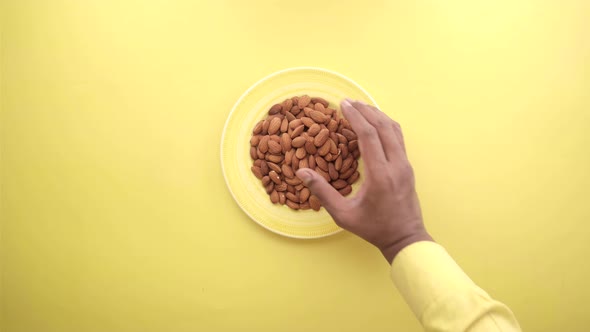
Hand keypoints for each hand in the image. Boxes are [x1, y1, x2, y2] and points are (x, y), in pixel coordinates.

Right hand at [296, 99, 432, 262]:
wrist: (405, 238)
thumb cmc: (373, 228)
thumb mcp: (343, 214)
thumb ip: (322, 192)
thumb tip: (301, 172)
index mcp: (380, 175)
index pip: (368, 135)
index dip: (355, 117)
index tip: (343, 104)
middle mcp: (396, 165)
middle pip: (383, 127)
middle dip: (366, 111)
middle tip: (349, 101)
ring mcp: (405, 165)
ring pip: (394, 130)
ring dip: (378, 116)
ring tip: (361, 107)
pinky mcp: (408, 167)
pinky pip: (398, 138)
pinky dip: (386, 126)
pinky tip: (375, 124)